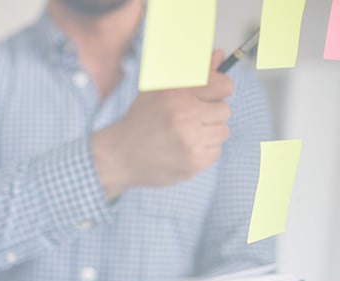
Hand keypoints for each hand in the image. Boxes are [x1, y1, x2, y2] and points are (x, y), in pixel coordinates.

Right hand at [92, 50, 233, 198]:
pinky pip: (216, 151)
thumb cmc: (141, 120)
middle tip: (188, 120)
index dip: (218, 91)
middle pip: (224, 110)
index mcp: (177, 95)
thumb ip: (192, 72)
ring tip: (185, 135)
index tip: (209, 97)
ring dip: (207, 133)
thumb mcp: (158, 90)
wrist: (120, 156)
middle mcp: (184, 116)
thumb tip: (219, 55)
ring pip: (222, 132)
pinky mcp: (193, 162)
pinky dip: (203, 151)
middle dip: (209, 114)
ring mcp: (190, 141)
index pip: (223, 85)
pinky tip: (184, 150)